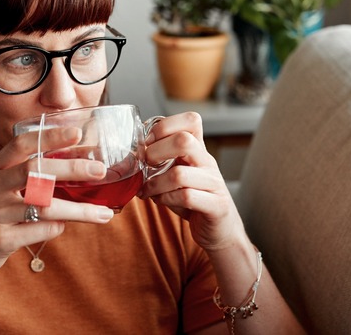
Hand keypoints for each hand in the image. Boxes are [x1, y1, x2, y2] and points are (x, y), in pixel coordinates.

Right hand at [0, 126, 114, 281]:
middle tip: (100, 170)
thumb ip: (19, 173)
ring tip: (103, 214)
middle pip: (36, 170)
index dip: (50, 136)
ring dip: (79, 210)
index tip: (78, 133)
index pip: (22, 144)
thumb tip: (69, 165)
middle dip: (72, 168)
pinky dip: (56, 228)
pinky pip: (37, 230)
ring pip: (44, 205)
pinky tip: (64, 226)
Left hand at [139, 112, 245, 251]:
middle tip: (145, 165)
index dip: (165, 126)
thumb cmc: (193, 199)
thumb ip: (162, 162)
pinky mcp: (216, 206)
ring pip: (179, 174)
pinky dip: (166, 200)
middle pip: (184, 140)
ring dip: (155, 184)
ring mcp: (214, 184)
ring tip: (146, 190)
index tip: (148, 141)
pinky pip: (186, 197)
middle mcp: (208, 163)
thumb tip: (129, 156)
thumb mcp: (178, 174)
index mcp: (199, 151)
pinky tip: (161, 201)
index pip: (191, 120)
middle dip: (155, 152)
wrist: (220, 229)